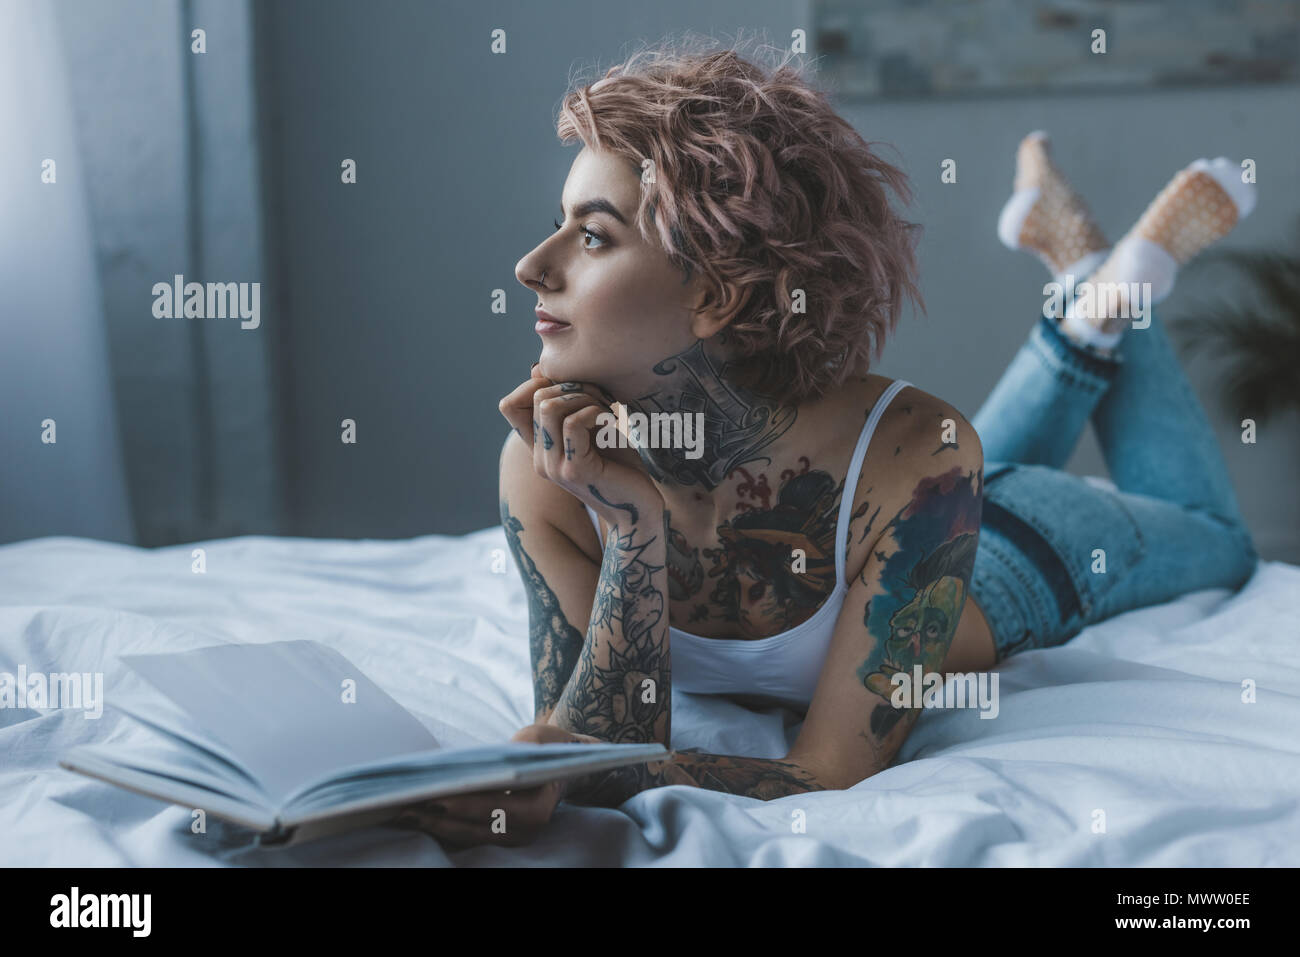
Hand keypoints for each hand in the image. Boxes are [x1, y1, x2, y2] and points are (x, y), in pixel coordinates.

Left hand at [386, 723, 602, 848]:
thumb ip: (509, 752)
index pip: (496, 808)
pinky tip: (417, 816)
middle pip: (476, 827)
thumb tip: (474, 764)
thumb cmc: (544, 747)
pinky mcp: (499, 839)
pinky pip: (466, 837)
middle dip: (439, 817)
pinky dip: (441, 827)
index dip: (463, 803)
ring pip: (467, 836)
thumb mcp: (533, 739)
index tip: (433, 795)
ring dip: (434, 825)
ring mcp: (513, 838)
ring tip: (403, 811)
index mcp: (540, 805)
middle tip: (405, 805)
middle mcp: (528, 830)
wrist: (560, 766)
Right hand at [498, 366, 663, 521]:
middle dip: (573, 386)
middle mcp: (540, 458)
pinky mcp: (574, 471)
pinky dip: (595, 413)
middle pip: (536, 397)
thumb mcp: (592, 429)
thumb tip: (540, 370)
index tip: (574, 387)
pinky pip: (573, 423)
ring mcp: (554, 466)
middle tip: (602, 398)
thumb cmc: (620, 466)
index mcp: (540, 448)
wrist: (638, 508)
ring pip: (549, 406)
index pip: (509, 405)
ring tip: (606, 410)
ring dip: (584, 397)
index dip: (537, 385)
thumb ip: (570, 405)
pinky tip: (612, 424)